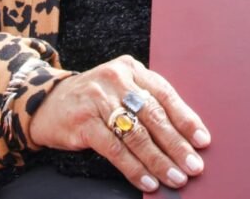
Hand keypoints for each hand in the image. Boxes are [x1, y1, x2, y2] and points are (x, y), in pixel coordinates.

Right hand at [29, 55, 208, 193]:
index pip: (165, 94)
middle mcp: (115, 79)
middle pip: (153, 115)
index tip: (202, 140)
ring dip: (159, 160)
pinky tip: (148, 181)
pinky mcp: (84, 122)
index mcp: (131, 68)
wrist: (46, 103)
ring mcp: (98, 99)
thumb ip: (146, 102)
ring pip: (136, 135)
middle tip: (194, 165)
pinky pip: (115, 149)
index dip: (185, 118)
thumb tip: (184, 136)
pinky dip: (134, 168)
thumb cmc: (93, 99)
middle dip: (177, 144)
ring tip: (175, 177)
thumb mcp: (120, 89)